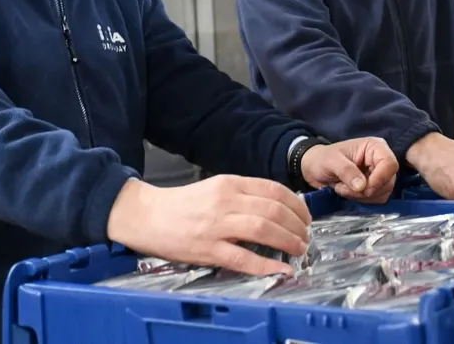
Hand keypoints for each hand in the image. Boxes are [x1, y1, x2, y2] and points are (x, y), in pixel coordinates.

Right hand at [106, 176, 311, 275]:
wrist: (147, 215)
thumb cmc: (182, 204)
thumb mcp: (215, 188)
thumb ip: (243, 195)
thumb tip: (276, 207)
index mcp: (229, 184)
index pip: (273, 189)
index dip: (296, 204)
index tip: (305, 216)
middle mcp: (225, 201)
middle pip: (273, 210)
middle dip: (297, 225)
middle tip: (306, 236)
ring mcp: (217, 226)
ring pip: (263, 230)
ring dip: (288, 241)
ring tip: (299, 249)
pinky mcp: (208, 249)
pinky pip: (243, 258)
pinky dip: (266, 265)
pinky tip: (281, 270)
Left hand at [300, 138, 398, 203]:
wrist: (314, 169)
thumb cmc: (322, 159)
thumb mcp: (331, 161)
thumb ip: (346, 171)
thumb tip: (362, 186)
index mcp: (375, 147)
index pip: (390, 164)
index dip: (380, 178)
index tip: (363, 188)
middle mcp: (380, 160)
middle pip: (388, 181)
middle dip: (366, 190)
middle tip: (345, 187)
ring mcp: (379, 175)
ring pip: (382, 193)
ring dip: (361, 196)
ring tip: (343, 187)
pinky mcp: (375, 187)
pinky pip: (377, 200)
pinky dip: (362, 200)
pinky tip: (348, 192)